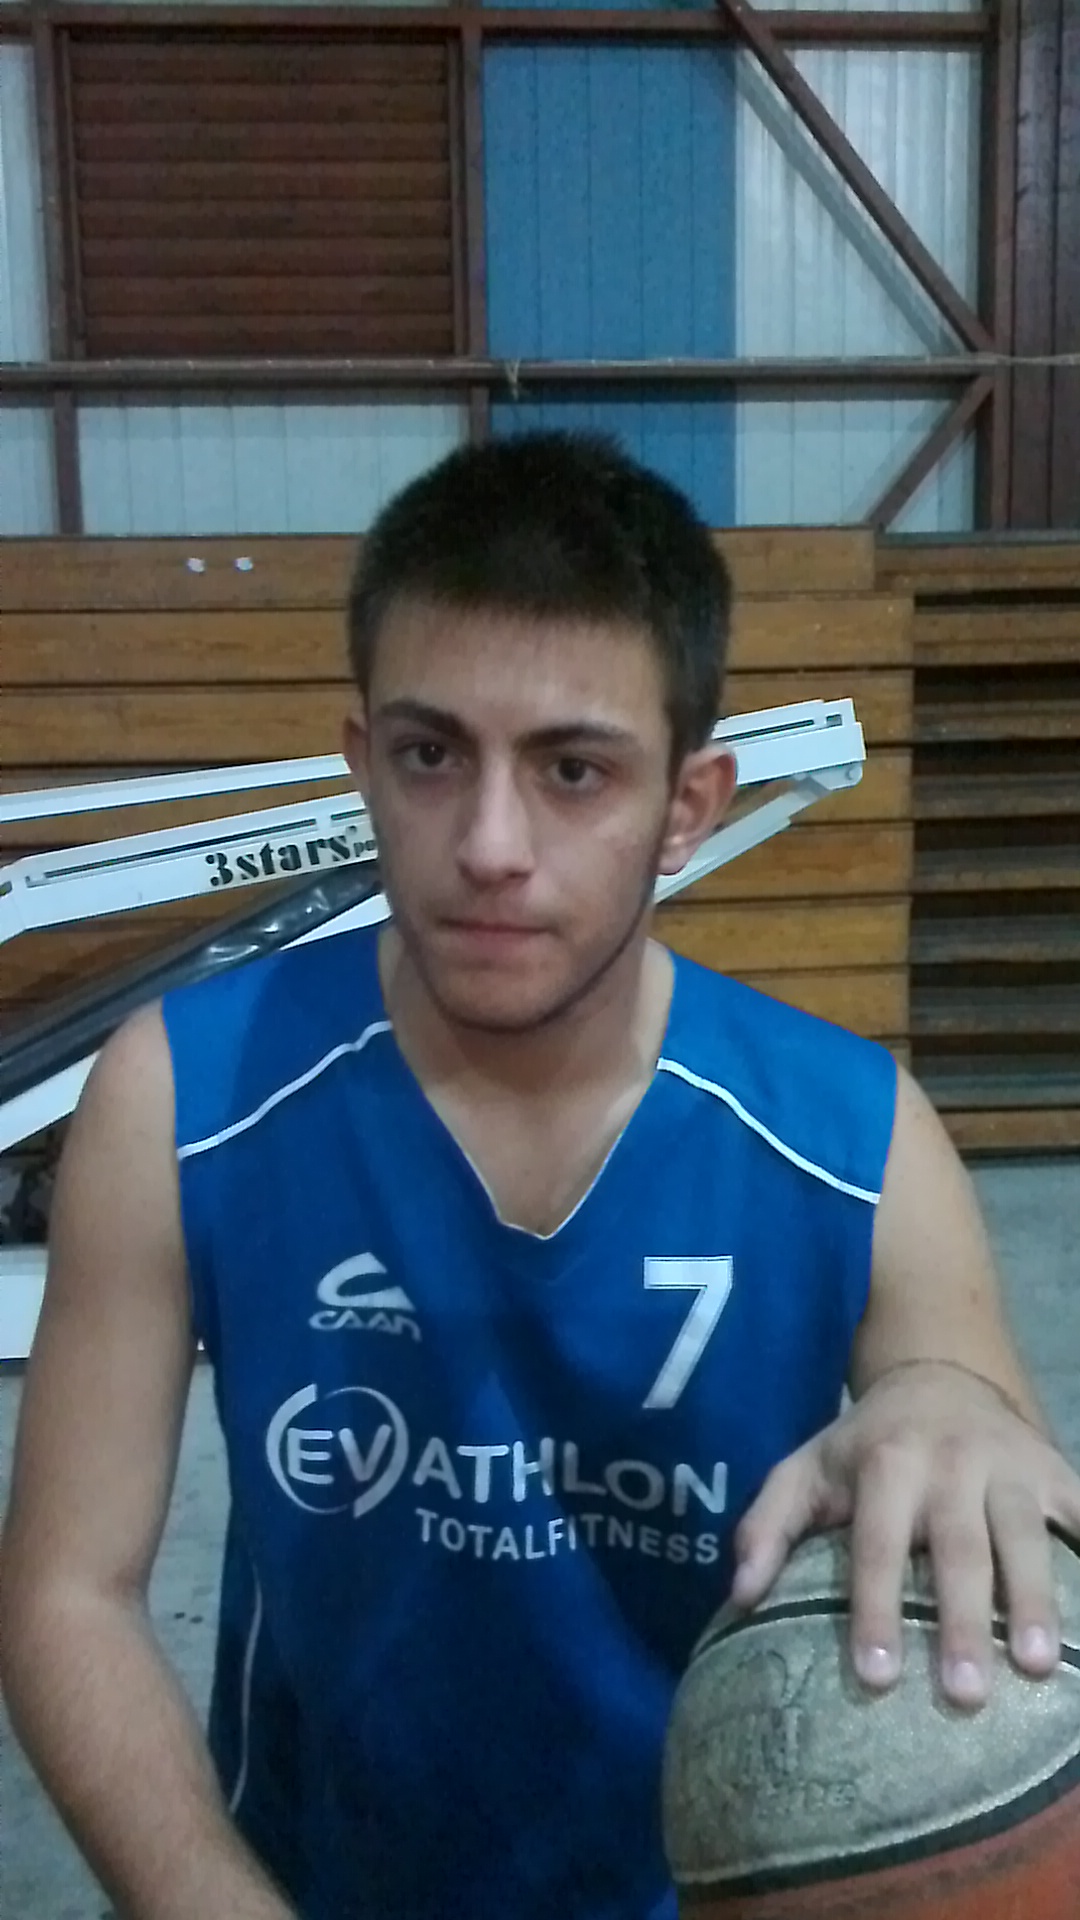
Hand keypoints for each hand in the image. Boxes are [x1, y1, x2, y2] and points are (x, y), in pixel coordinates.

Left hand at [730, 1360, 1079, 1708]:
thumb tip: (739, 1597)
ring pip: (1025, 1536)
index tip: (877, 1676)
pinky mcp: (1055, 1472)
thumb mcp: (804, 1471)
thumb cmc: (865, 1447)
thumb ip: (766, 1527)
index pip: (877, 1544)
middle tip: (964, 1694)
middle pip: (958, 1547)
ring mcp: (1010, 1467)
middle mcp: (951, 1462)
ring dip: (1034, 1601)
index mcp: (886, 1464)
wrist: (938, 1375)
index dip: (875, 1608)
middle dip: (962, 1620)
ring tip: (1039, 1667)